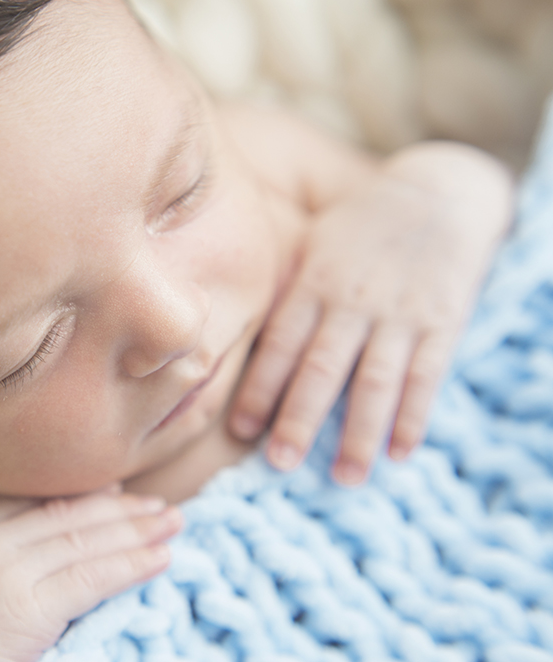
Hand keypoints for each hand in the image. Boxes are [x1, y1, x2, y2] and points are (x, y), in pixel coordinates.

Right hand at [0, 485, 181, 661]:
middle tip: (158, 505)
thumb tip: (48, 550)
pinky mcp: (27, 606)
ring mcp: (5, 572)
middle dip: (119, 508)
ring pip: (85, 540)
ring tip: (172, 523)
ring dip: (136, 531)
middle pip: (65, 514)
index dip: (80, 494)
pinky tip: (160, 558)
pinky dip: (132, 565)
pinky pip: (92, 578)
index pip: (32, 500)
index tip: (116, 490)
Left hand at [227, 143, 511, 484]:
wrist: (436, 194)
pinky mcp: (441, 323)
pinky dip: (413, 417)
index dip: (259, 388)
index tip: (240, 430)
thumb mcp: (310, 245)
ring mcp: (397, 315)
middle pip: (321, 369)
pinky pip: (426, 376)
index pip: (280, 344)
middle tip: (279, 464)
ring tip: (344, 478)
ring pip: (374, 382)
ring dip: (358, 433)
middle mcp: (350, 304)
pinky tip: (400, 453)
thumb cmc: (358, 227)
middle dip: (299, 418)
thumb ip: (282, 292)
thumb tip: (231, 331)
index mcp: (312, 285)